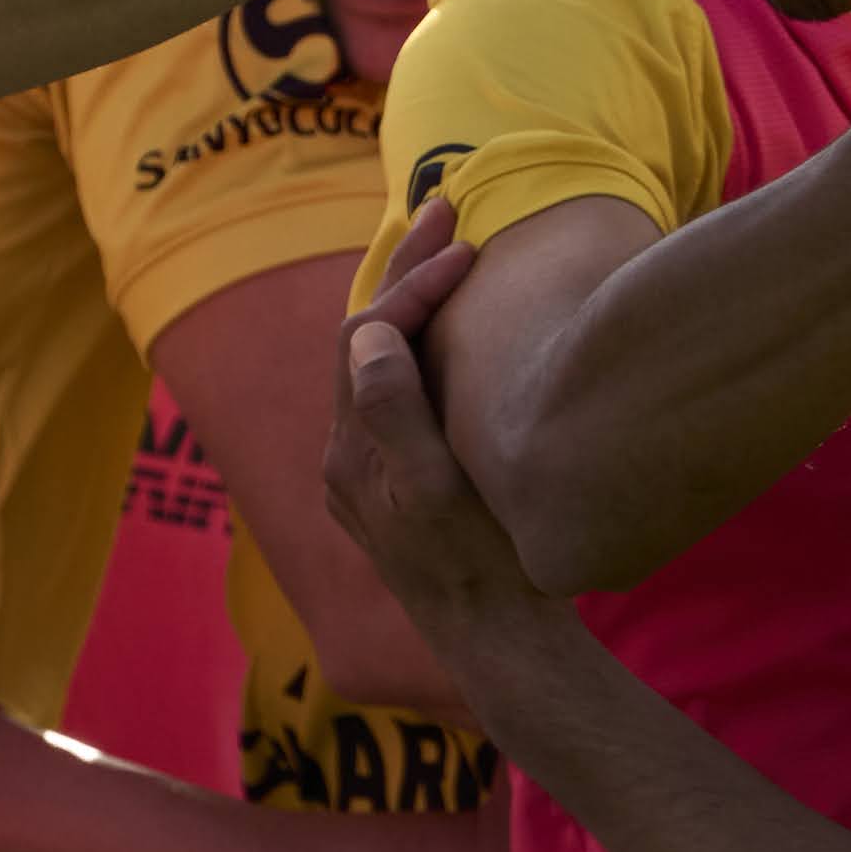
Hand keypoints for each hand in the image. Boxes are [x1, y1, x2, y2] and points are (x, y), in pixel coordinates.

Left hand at [321, 202, 560, 653]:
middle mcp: (348, 458)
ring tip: (446, 249)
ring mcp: (372, 473)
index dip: (413, 283)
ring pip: (379, 362)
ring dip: (409, 302)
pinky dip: (421, 344)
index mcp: (351, 451)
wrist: (502, 643)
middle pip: (364, 337)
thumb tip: (369, 335)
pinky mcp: (401, 487)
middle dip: (402, 270)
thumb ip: (395, 411)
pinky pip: (397, 393)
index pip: (367, 335)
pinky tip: (454, 331)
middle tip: (444, 207)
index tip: (468, 246)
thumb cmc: (483, 567)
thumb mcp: (439, 488)